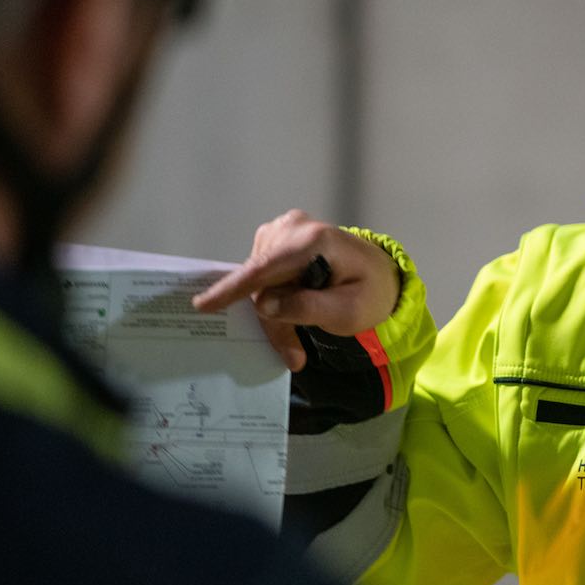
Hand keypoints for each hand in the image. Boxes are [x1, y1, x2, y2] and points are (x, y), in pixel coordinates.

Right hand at [193, 210, 399, 371]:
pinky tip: (290, 315)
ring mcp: (283, 231)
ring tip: (296, 342)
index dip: (235, 287)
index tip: (204, 305)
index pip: (267, 265)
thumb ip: (308, 308)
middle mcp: (294, 228)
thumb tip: (264, 304)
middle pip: (262, 281)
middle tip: (294, 357)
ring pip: (259, 283)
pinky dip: (274, 301)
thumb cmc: (370, 294)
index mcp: (316, 240)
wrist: (380, 276)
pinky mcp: (277, 240)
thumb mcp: (348, 312)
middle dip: (273, 321)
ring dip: (274, 315)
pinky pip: (263, 277)